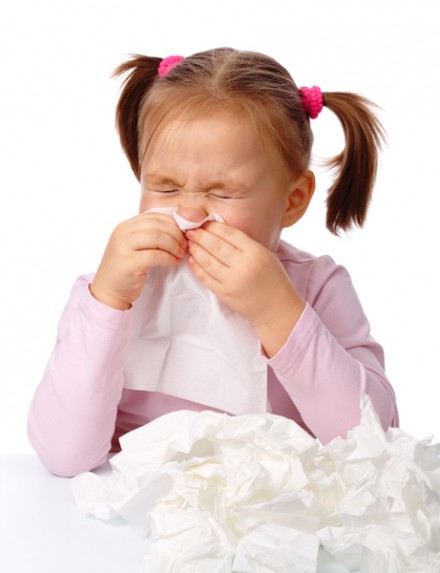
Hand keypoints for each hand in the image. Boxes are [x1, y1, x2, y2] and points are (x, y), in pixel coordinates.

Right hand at [90, 212, 186, 309]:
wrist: (108, 290)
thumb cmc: (126, 268)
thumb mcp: (134, 246)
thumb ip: (149, 235)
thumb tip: (177, 228)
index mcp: (125, 226)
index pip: (154, 215)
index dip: (172, 223)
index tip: (182, 234)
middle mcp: (122, 232)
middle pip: (158, 225)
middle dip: (176, 234)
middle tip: (184, 245)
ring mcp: (123, 247)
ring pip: (157, 237)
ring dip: (174, 245)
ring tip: (180, 254)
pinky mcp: (129, 263)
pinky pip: (155, 255)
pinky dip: (169, 258)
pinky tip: (174, 262)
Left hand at [186, 222, 305, 356]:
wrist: (276, 308)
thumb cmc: (272, 278)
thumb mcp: (265, 255)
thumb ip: (244, 244)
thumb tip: (219, 231)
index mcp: (255, 252)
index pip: (229, 234)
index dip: (214, 226)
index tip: (204, 222)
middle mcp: (243, 266)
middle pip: (215, 245)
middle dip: (200, 236)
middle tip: (190, 230)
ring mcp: (232, 281)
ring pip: (207, 261)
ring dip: (196, 250)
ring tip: (190, 243)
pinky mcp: (224, 294)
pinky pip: (205, 278)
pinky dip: (196, 267)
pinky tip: (192, 259)